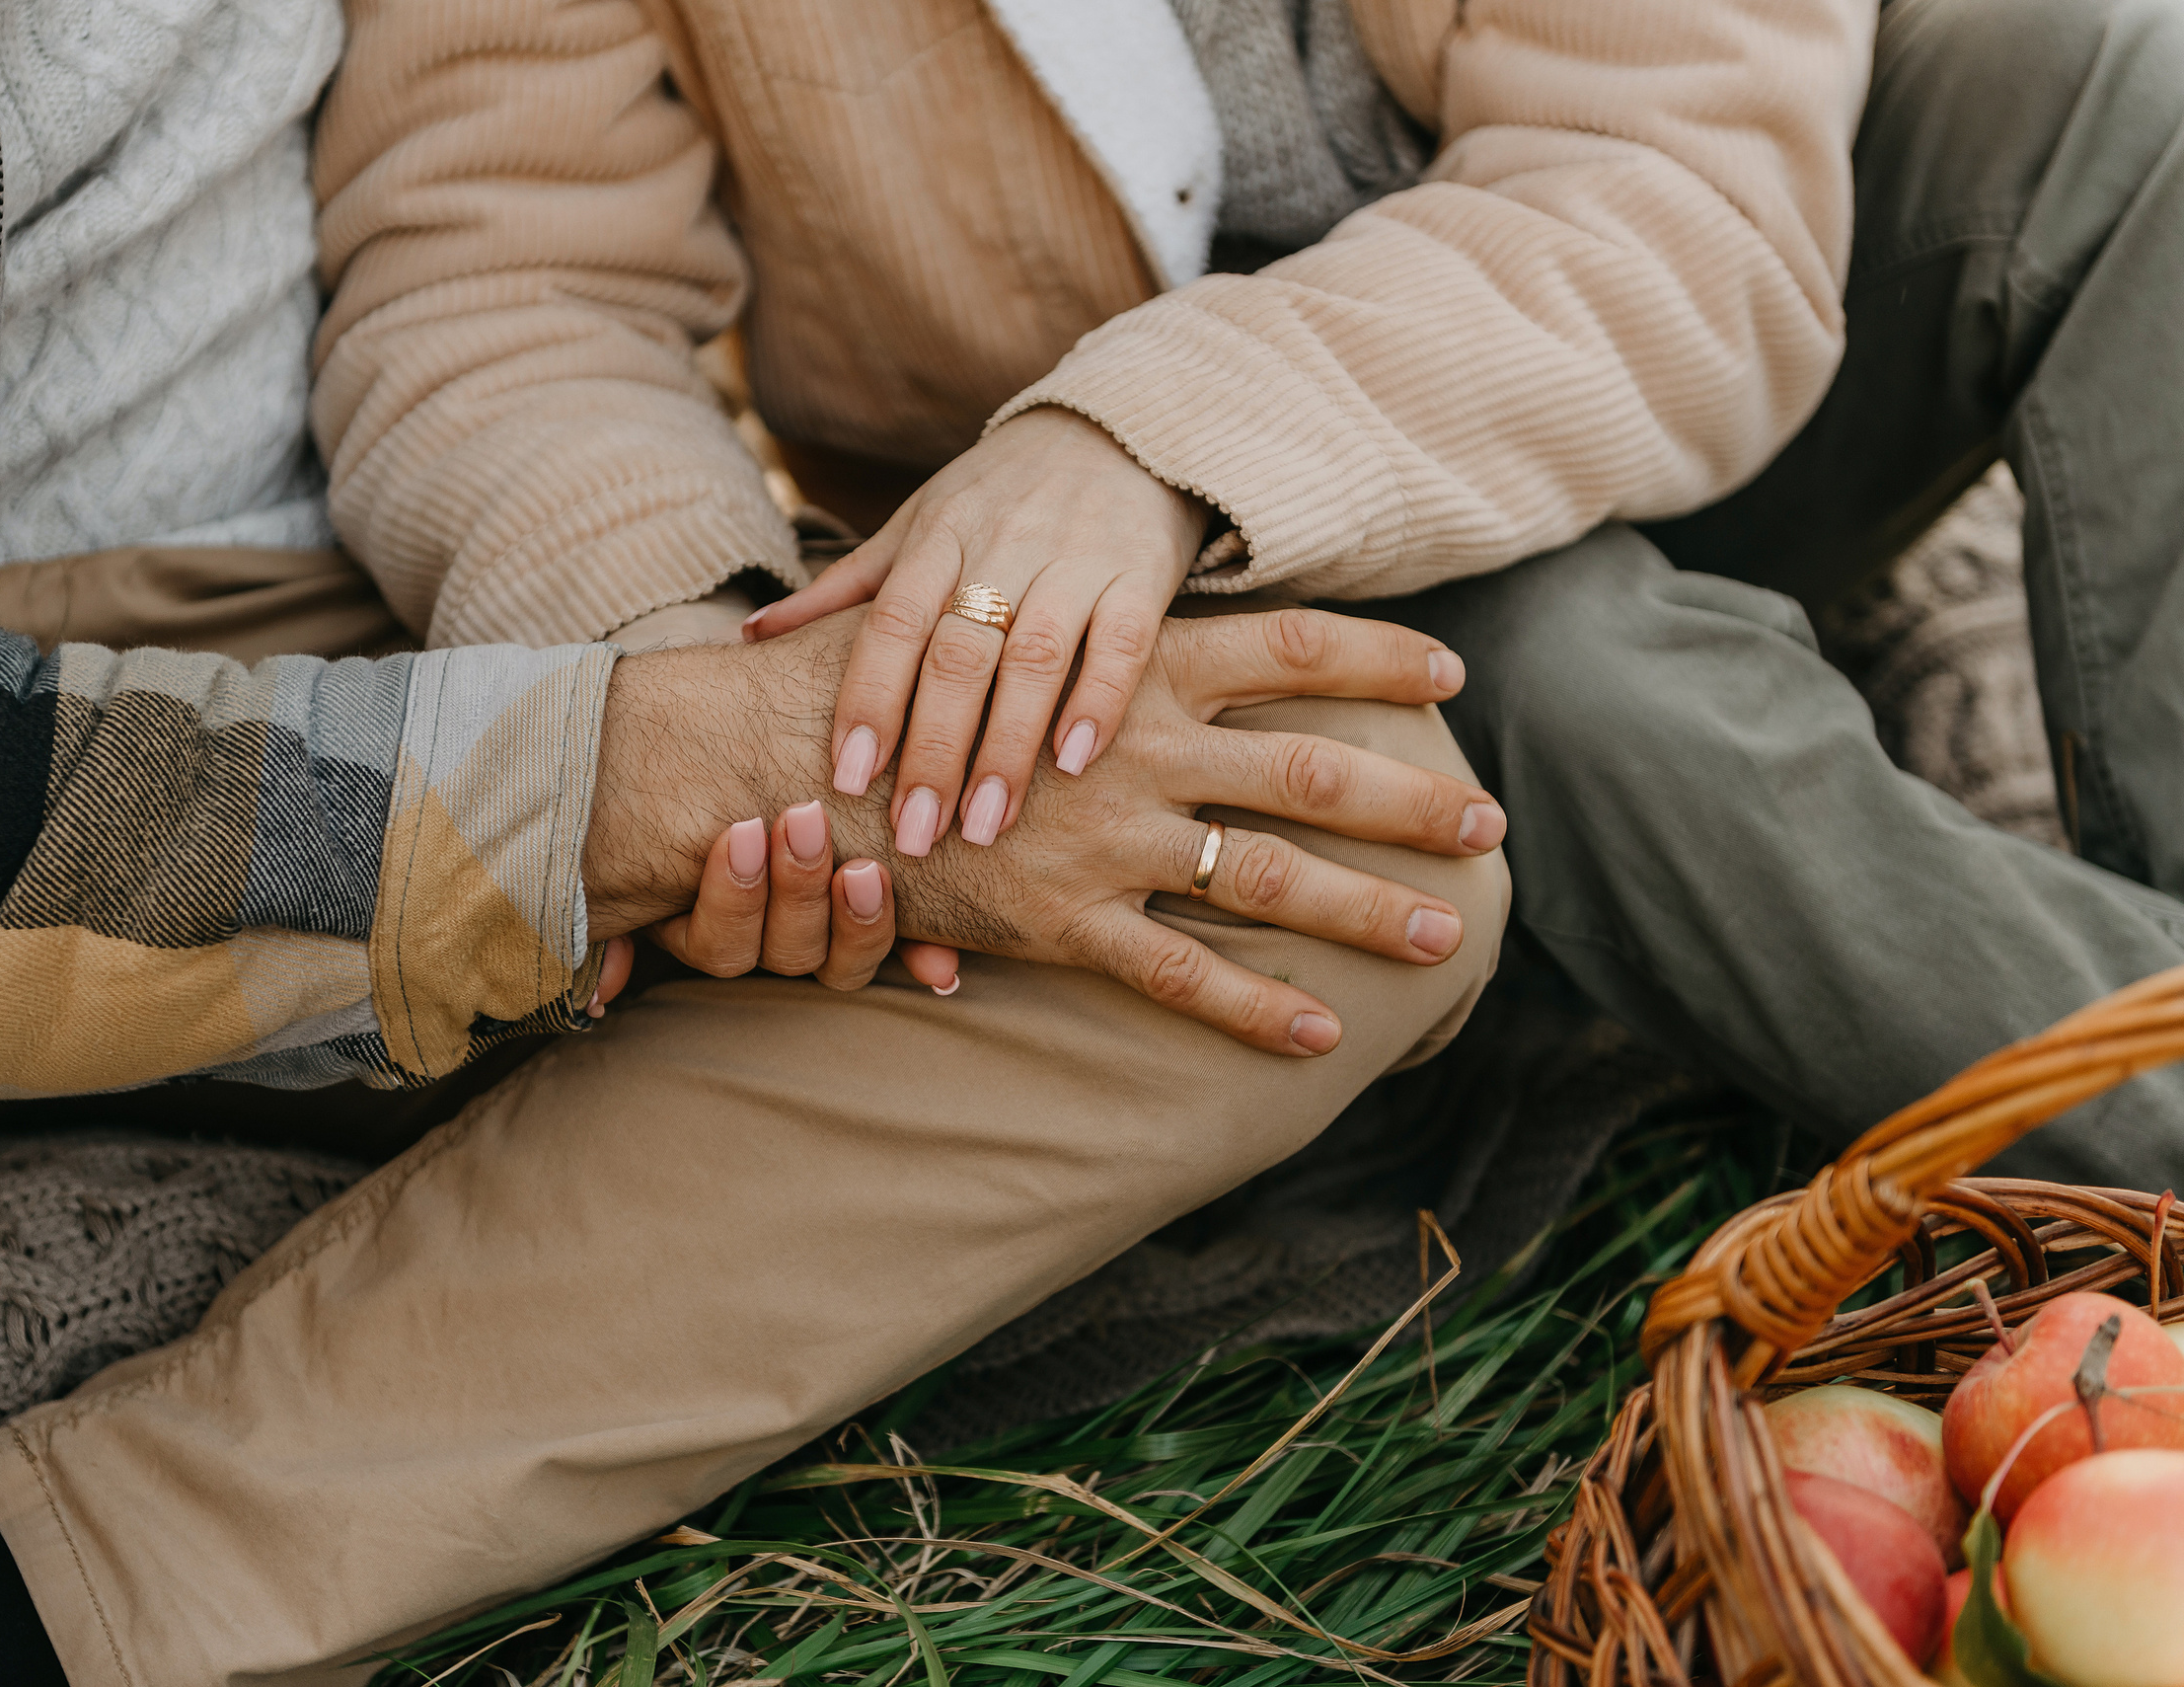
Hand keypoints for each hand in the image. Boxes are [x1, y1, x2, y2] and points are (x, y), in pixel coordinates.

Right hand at [582, 605, 1504, 1054]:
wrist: (789, 753)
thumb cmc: (893, 680)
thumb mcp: (995, 625)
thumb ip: (1068, 630)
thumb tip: (1121, 626)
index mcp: (1133, 662)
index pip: (1290, 643)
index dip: (1378, 655)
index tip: (1452, 666)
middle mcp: (1142, 746)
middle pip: (1312, 768)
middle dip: (1411, 800)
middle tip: (1492, 824)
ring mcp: (1109, 836)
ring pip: (1270, 877)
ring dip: (1370, 908)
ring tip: (1450, 937)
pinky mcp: (1063, 918)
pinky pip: (1180, 973)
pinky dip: (1256, 1007)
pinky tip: (1323, 1037)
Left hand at [739, 409, 1204, 857]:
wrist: (1119, 429)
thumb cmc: (1001, 495)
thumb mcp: (917, 524)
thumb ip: (845, 588)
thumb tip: (749, 638)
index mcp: (937, 537)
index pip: (891, 624)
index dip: (868, 701)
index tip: (846, 780)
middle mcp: (1000, 545)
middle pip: (956, 654)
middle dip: (932, 751)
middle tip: (914, 834)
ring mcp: (1074, 558)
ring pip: (1033, 658)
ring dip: (1006, 749)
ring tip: (986, 827)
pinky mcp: (1141, 573)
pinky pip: (1120, 644)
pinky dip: (1097, 703)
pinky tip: (1074, 764)